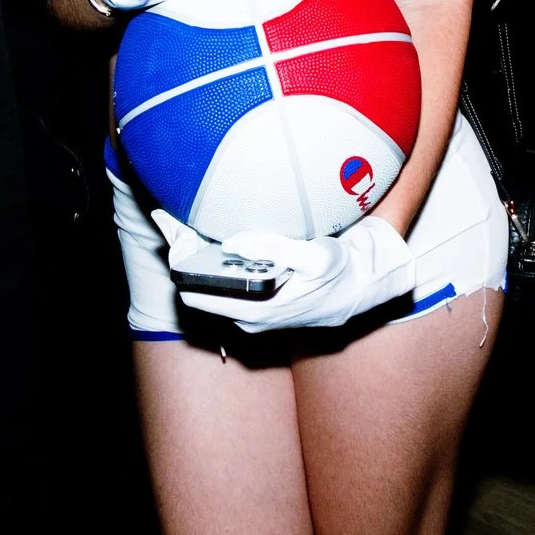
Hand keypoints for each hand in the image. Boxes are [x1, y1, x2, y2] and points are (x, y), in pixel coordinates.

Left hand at [159, 211, 417, 332]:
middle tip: (175, 218)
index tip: (174, 230)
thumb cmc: (337, 274)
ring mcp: (247, 311)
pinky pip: (221, 278)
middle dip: (185, 253)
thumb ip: (275, 248)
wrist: (359, 291)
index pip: (195, 291)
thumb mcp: (316, 258)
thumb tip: (233, 242)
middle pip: (195, 284)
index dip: (181, 261)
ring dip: (197, 254)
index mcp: (253, 311)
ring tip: (185, 221)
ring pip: (207, 281)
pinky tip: (208, 233)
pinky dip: (212, 257)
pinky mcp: (253, 301)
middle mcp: (244, 316)